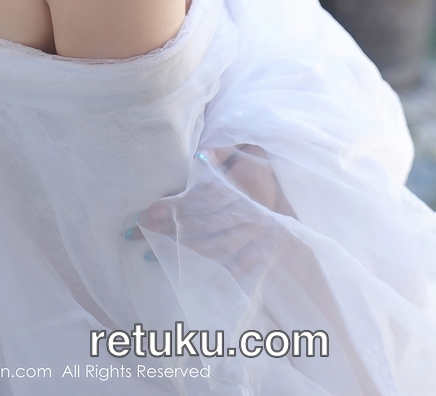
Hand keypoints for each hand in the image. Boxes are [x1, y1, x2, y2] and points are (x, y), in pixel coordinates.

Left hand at [125, 145, 294, 284]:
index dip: (170, 206)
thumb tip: (200, 156)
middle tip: (137, 234)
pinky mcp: (264, 248)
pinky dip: (222, 275)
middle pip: (201, 223)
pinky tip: (198, 282)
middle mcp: (246, 211)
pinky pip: (242, 265)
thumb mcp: (244, 153)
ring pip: (216, 245)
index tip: (145, 213)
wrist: (297, 189)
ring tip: (151, 255)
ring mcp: (256, 233)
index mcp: (238, 187)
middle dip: (168, 229)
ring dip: (183, 252)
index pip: (198, 198)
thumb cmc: (261, 169)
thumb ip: (221, 155)